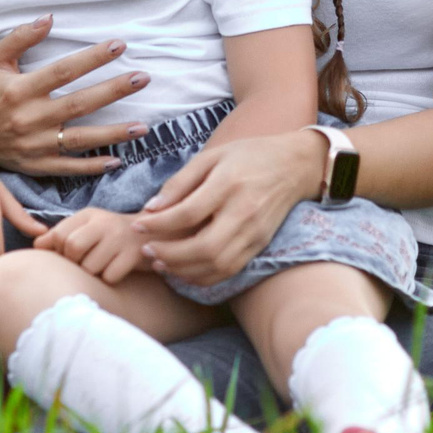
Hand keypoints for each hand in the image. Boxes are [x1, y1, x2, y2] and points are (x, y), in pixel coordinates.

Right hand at [0, 16, 152, 173]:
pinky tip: (117, 159)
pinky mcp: (37, 165)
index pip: (63, 71)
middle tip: (143, 78)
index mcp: (20, 90)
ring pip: (81, 139)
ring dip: (114, 133)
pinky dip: (92, 166)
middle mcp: (30, 118)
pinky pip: (69, 168)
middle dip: (114, 91)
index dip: (92, 58)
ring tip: (143, 126)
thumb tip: (49, 18)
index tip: (119, 46)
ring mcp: (35, 145)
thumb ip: (20, 38)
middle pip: (80, 103)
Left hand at [35, 208, 147, 284]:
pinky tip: (116, 271)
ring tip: (102, 267)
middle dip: (75, 262)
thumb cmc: (112, 237)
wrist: (155, 235)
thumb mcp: (87, 229)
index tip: (69, 256)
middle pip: (72, 248)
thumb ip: (60, 235)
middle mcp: (104, 222)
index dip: (59, 251)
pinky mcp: (134, 254)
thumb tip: (36, 246)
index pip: (59, 235)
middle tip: (85, 263)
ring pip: (90, 266)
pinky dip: (109, 279)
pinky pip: (109, 276)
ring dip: (93, 274)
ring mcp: (120, 237)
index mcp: (88, 214)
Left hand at [131, 129, 323, 286]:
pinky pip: (229, 270)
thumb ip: (180, 182)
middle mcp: (244, 212)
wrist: (296, 165)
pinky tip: (184, 270)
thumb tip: (151, 208)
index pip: (188, 213)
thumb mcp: (212, 156)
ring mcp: (255, 232)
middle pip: (203, 247)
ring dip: (183, 270)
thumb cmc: (248, 155)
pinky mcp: (260, 245)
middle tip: (146, 250)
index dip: (157, 224)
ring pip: (216, 265)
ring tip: (160, 263)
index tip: (136, 226)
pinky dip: (203, 276)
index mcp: (229, 184)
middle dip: (169, 254)